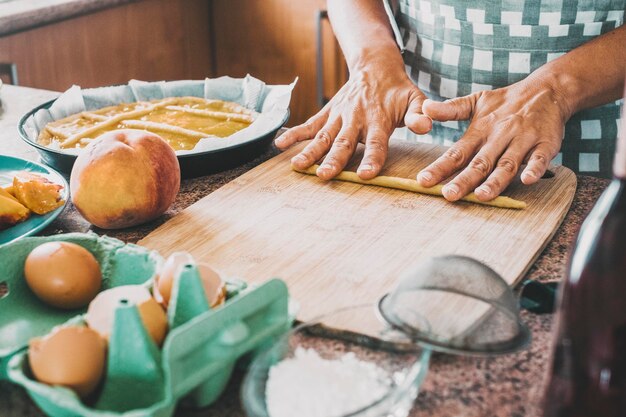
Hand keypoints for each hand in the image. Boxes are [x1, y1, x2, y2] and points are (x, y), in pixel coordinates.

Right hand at [275, 53, 431, 179]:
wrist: (375, 66)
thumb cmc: (398, 91)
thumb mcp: (415, 99)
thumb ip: (420, 114)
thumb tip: (426, 125)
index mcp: (378, 119)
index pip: (376, 143)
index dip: (372, 158)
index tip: (365, 174)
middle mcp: (355, 118)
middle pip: (343, 142)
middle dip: (333, 159)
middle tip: (324, 175)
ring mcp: (338, 116)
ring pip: (323, 136)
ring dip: (310, 151)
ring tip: (298, 166)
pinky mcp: (327, 114)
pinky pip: (309, 125)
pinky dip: (294, 134)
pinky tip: (280, 145)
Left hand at [418, 74, 571, 201]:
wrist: (547, 90)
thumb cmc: (506, 102)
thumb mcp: (476, 101)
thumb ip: (451, 109)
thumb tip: (425, 108)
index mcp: (480, 131)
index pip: (457, 152)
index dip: (440, 167)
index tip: (423, 181)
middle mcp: (499, 136)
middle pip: (480, 162)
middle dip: (464, 180)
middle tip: (449, 195)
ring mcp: (523, 140)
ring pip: (507, 164)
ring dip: (495, 180)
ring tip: (482, 196)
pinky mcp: (545, 143)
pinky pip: (540, 158)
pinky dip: (534, 168)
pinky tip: (527, 180)